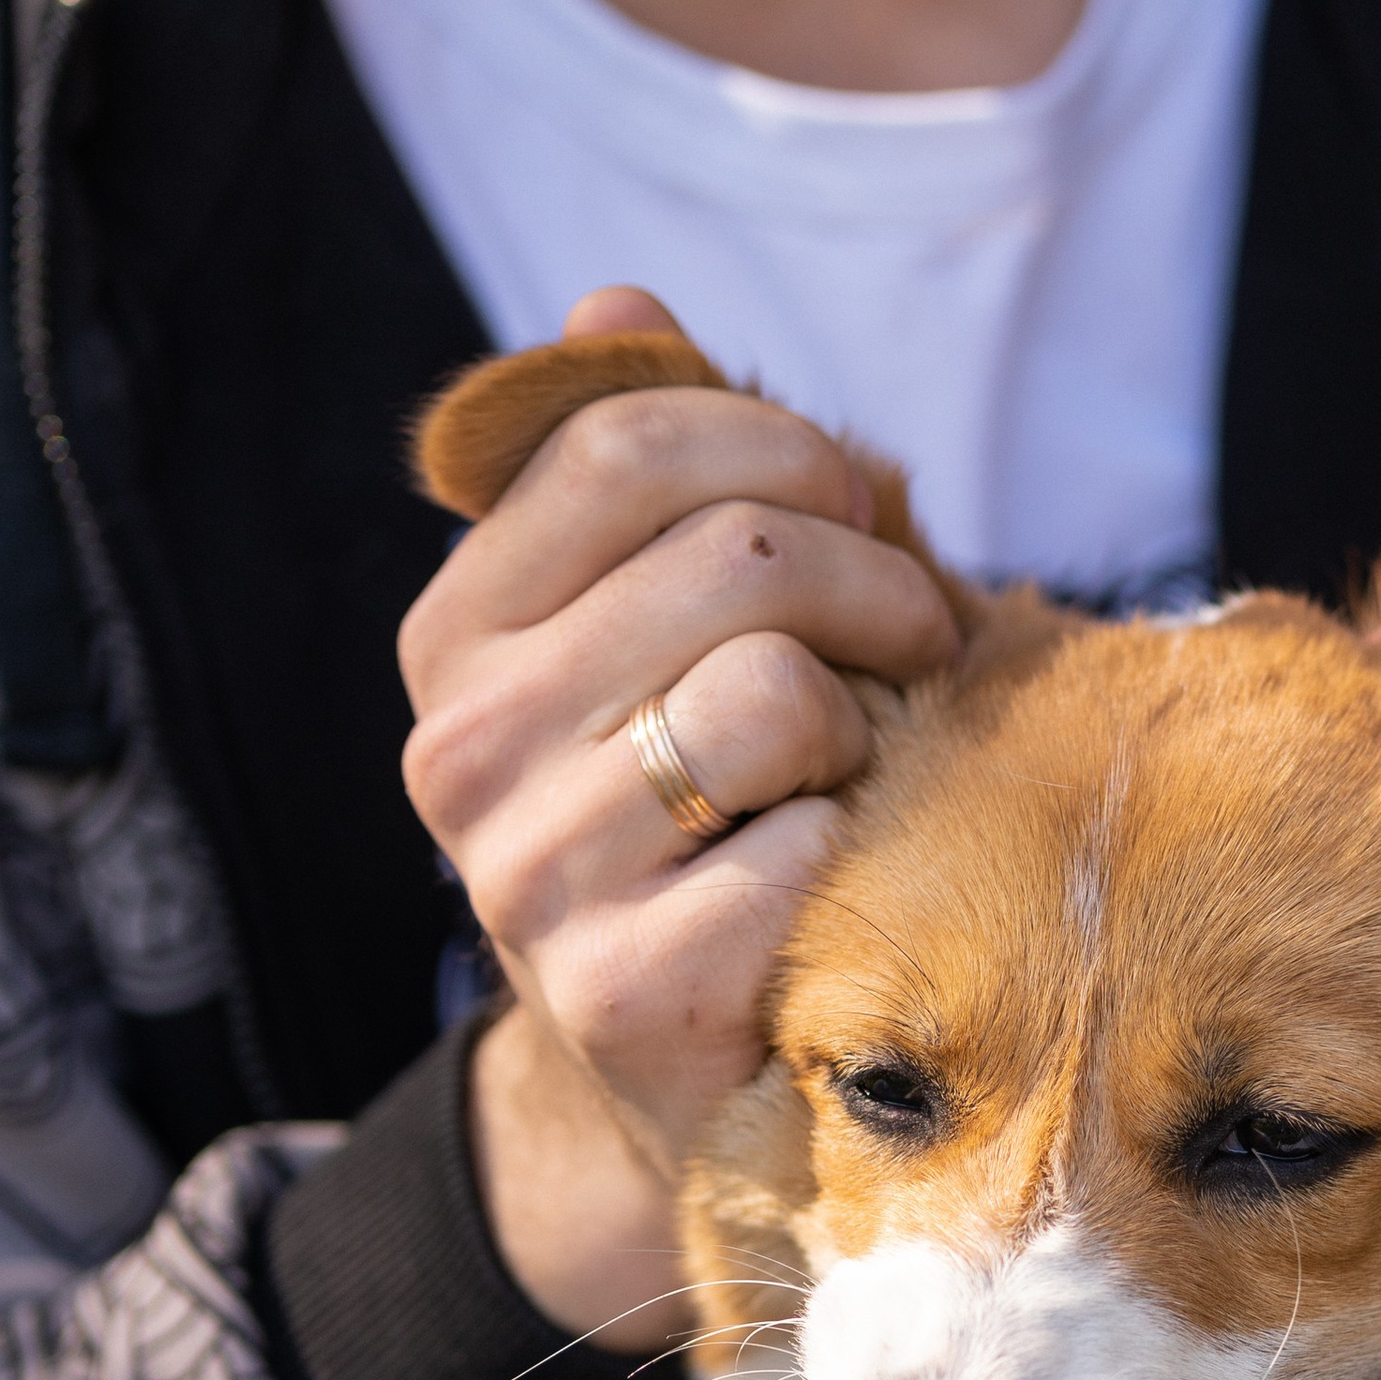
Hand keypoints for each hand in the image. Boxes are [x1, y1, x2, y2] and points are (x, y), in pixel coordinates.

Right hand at [399, 287, 958, 1344]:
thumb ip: (662, 479)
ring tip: (877, 766)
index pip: (626, 440)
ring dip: (879, 723)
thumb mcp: (687, 635)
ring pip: (773, 692)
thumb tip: (620, 302)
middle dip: (877, 583)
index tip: (866, 510)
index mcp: (462, 632)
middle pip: (733, 550)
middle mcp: (460, 745)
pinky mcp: (619, 994)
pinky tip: (847, 885)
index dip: (791, 448)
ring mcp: (526, 878)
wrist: (692, 1077)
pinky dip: (865, 854)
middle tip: (920, 648)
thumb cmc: (724, 816)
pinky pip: (808, 847)